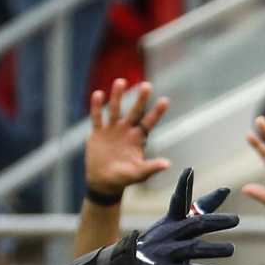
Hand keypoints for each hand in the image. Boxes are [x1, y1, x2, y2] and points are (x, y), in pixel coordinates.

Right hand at [84, 79, 170, 197]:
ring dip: (118, 96)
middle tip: (147, 86)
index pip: (149, 123)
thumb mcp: (138, 174)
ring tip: (121, 82)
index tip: (165, 101)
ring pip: (115, 110)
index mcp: (137, 139)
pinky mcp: (97, 133)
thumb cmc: (123, 179)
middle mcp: (126, 130)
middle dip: (140, 99)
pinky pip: (97, 118)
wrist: (103, 183)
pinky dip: (97, 107)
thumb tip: (167, 164)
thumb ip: (151, 168)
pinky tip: (98, 94)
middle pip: (134, 112)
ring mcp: (111, 130)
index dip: (156, 112)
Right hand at [133, 168, 237, 264]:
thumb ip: (202, 208)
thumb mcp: (178, 222)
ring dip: (214, 249)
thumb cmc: (162, 242)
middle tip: (235, 220)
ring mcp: (166, 254)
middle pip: (194, 225)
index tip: (188, 171)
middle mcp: (169, 235)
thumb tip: (226, 189)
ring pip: (193, 249)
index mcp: (171, 221)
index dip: (182, 186)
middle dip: (215, 222)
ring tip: (231, 249)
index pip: (178, 202)